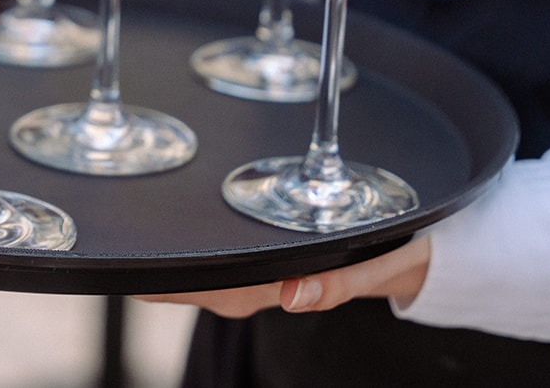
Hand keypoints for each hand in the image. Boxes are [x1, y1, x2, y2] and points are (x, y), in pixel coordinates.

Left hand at [136, 235, 429, 318]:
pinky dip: (205, 266)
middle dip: (170, 283)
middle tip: (125, 270)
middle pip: (214, 289)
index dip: (186, 285)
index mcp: (296, 282)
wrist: (424, 253)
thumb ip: (341, 282)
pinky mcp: (282, 265)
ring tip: (141, 266)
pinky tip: (180, 261)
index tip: (146, 281)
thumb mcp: (378, 263)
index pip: (231, 288)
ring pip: (223, 282)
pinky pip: (238, 271)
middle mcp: (281, 283)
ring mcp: (280, 276)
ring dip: (184, 275)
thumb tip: (293, 297)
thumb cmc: (400, 252)